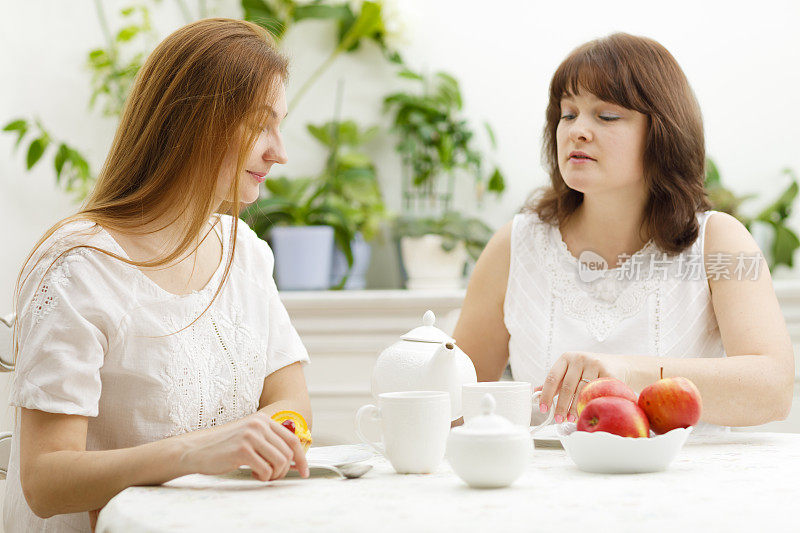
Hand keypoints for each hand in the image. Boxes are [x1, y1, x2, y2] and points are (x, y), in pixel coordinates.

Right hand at [175, 411, 308, 481]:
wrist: (196, 449)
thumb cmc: (224, 447)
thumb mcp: (249, 436)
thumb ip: (270, 443)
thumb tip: (296, 462)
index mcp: (263, 420)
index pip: (292, 439)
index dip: (302, 458)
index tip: (304, 471)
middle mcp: (259, 425)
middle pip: (288, 453)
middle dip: (285, 470)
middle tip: (273, 476)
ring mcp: (250, 436)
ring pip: (280, 462)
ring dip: (274, 475)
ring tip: (263, 475)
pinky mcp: (242, 450)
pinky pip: (266, 470)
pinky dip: (263, 477)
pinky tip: (254, 475)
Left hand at [539, 352, 629, 423]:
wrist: (620, 366)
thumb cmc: (590, 371)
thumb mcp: (571, 372)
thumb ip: (556, 383)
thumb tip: (536, 392)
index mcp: (566, 358)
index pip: (552, 377)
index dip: (546, 394)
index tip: (543, 408)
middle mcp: (579, 359)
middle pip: (567, 386)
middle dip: (561, 406)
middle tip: (558, 419)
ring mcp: (594, 364)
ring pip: (581, 391)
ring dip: (575, 408)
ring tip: (571, 419)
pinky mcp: (608, 372)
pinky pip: (596, 392)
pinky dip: (590, 404)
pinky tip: (586, 412)